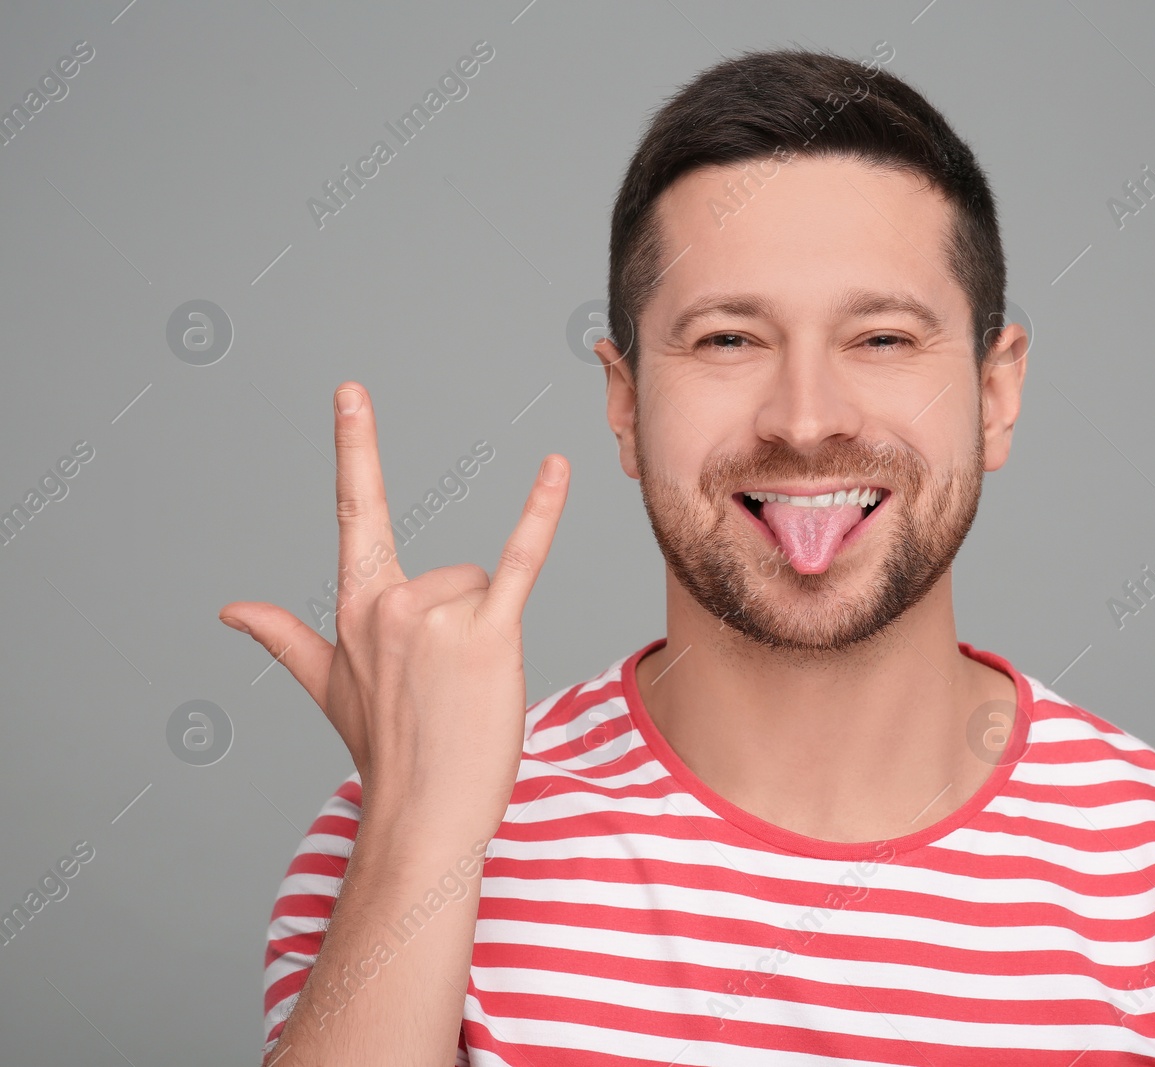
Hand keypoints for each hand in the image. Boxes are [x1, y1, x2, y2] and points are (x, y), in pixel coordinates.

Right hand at [219, 381, 568, 822]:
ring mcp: (439, 617)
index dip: (355, 447)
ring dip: (484, 637)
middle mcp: (391, 603)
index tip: (352, 391)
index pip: (355, 511)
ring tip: (465, 691)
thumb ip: (283, 637)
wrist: (425, 815)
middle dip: (460, 624)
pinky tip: (557, 468)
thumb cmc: (384, 749)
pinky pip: (521, 560)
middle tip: (445, 687)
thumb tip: (229, 611)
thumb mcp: (325, 686)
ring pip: (482, 588)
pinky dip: (541, 514)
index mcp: (356, 606)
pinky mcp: (489, 634)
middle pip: (451, 572)